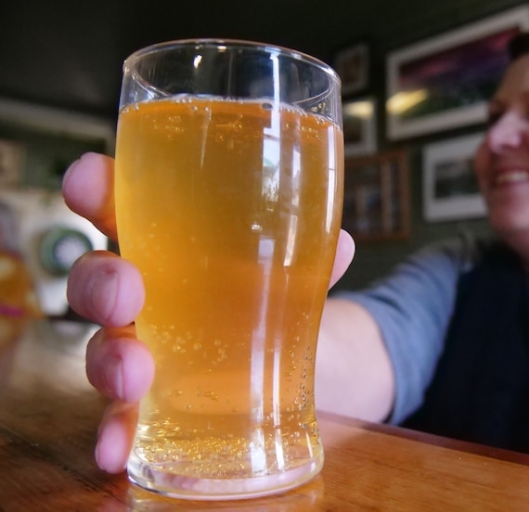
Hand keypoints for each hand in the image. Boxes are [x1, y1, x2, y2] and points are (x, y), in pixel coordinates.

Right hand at [63, 152, 354, 472]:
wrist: (286, 363)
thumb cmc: (268, 297)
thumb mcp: (293, 269)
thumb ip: (313, 254)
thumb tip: (342, 244)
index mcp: (170, 242)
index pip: (121, 205)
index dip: (95, 188)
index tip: (86, 180)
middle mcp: (146, 293)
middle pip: (100, 278)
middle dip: (100, 281)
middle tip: (125, 291)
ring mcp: (143, 348)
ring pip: (103, 348)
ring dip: (109, 359)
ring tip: (132, 376)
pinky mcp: (152, 403)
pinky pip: (122, 417)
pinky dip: (115, 433)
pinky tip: (115, 450)